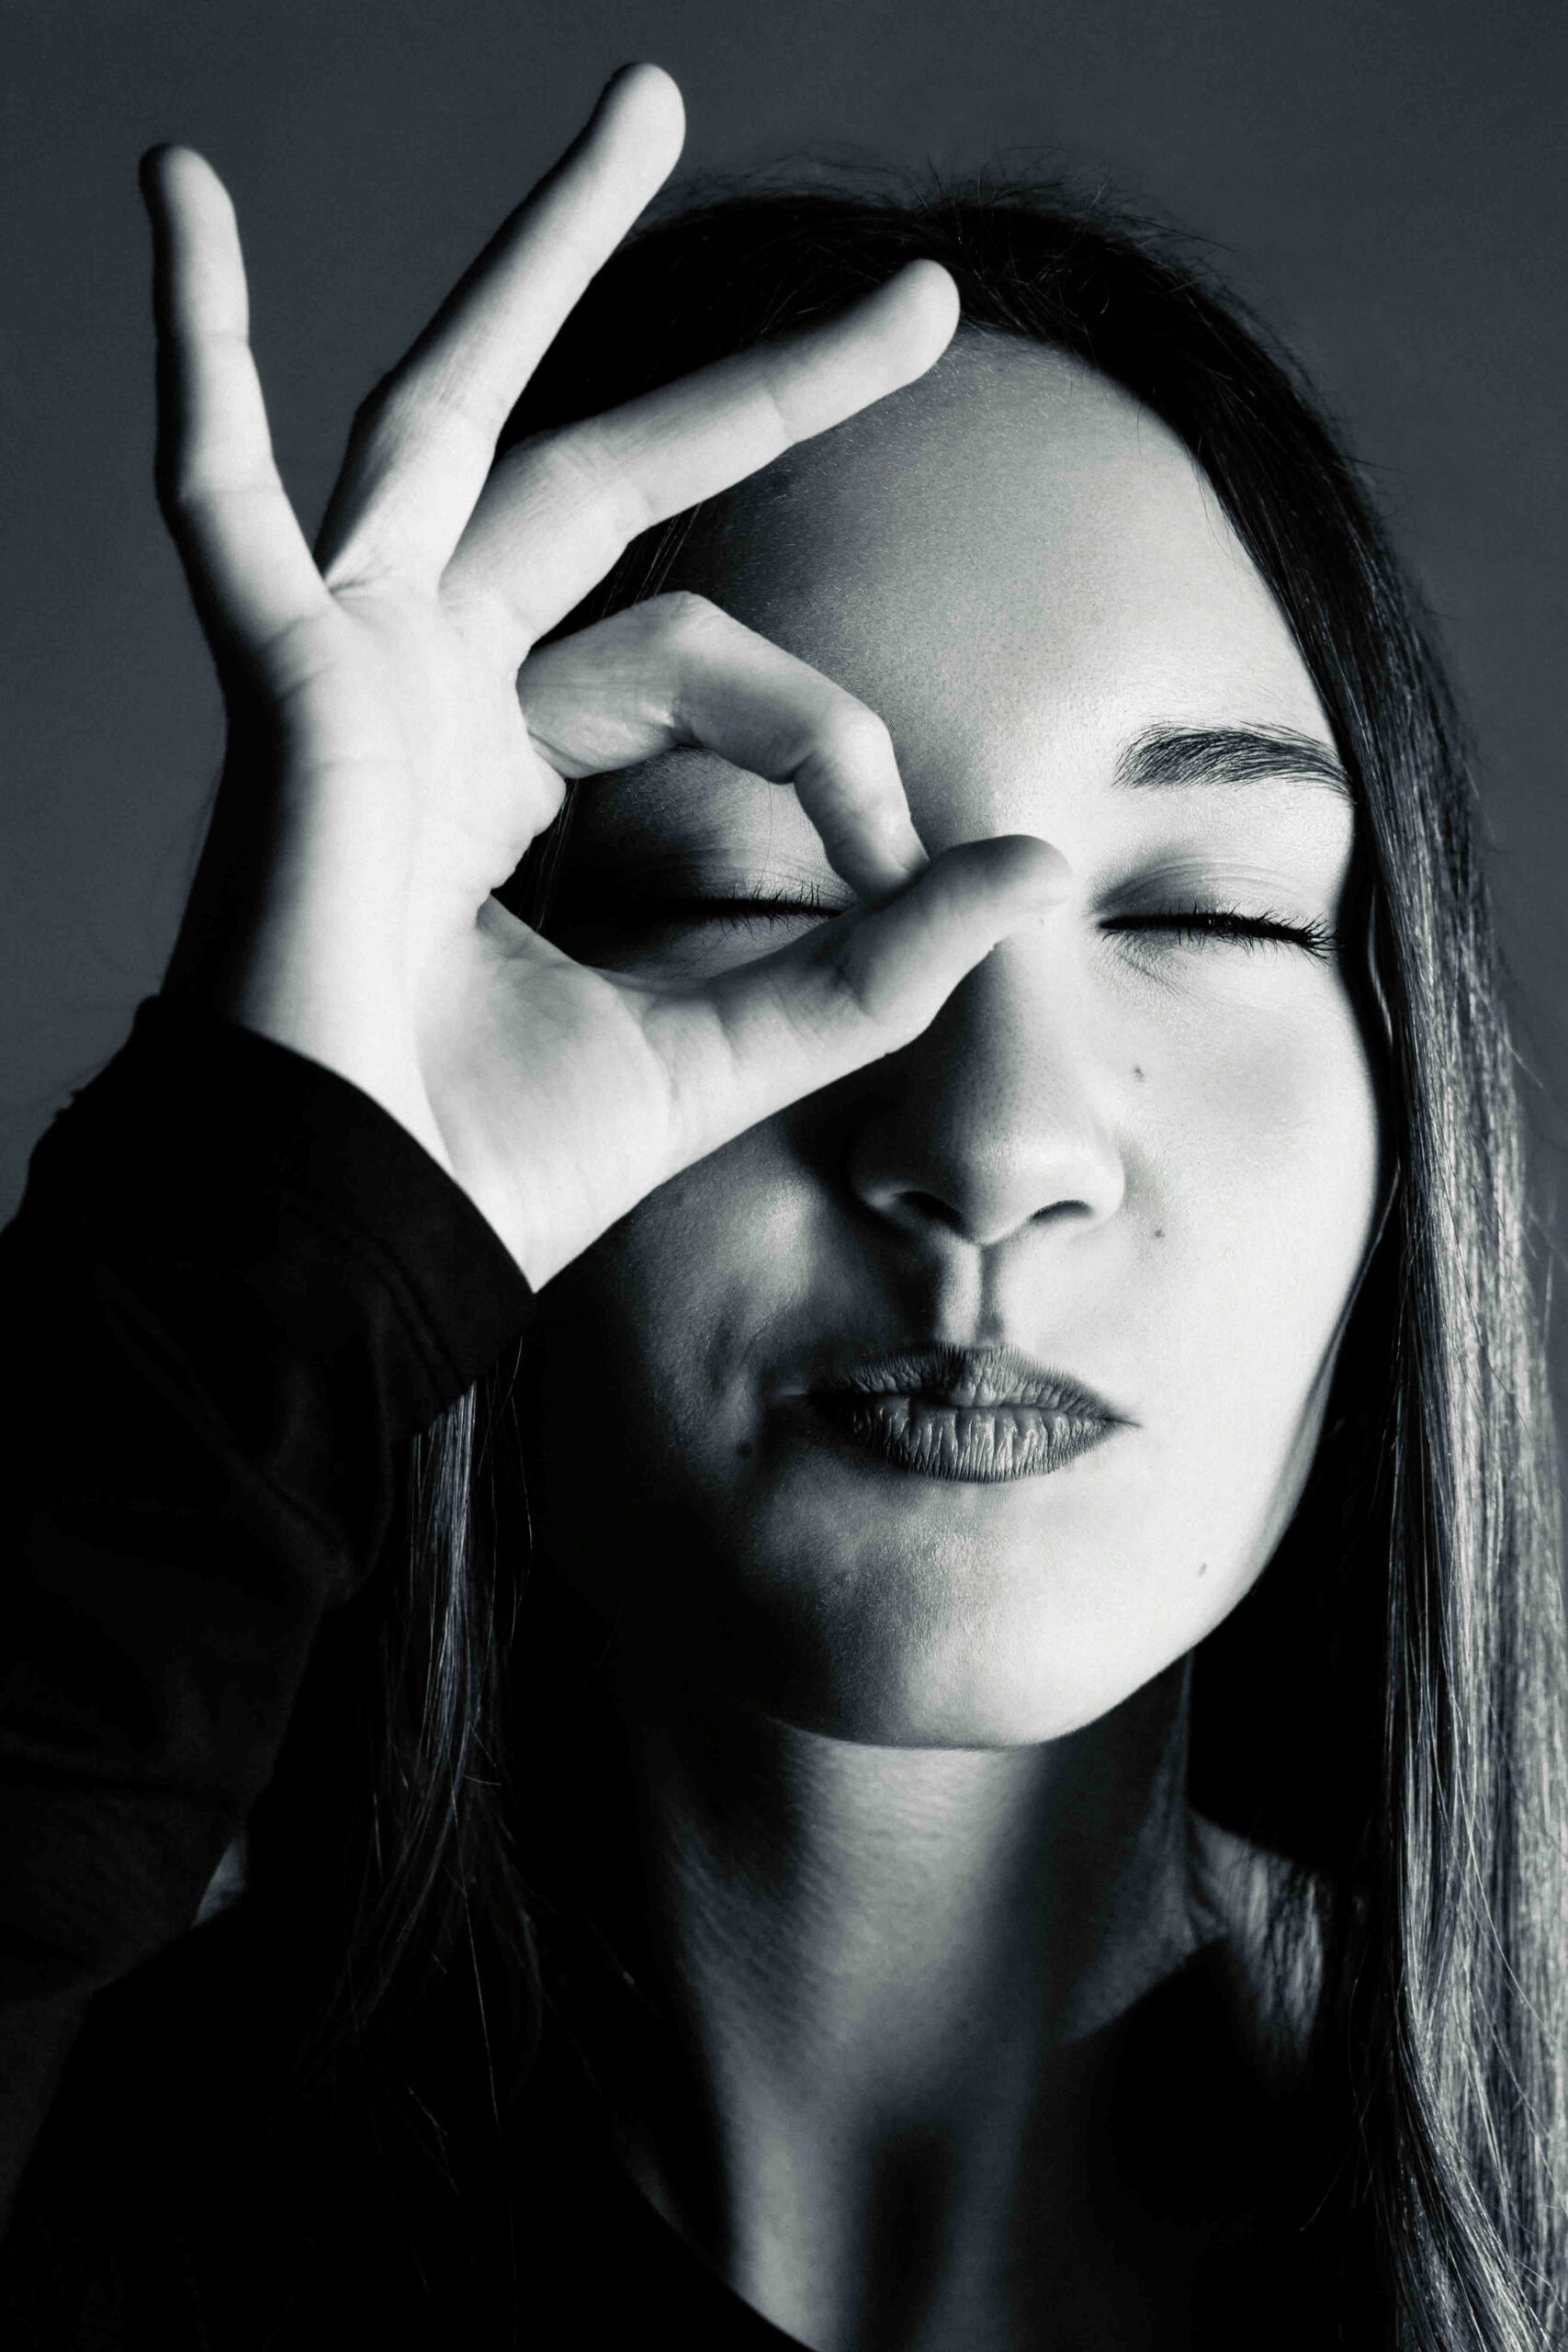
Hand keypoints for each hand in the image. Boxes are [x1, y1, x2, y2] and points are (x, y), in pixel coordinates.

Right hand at [143, 64, 1065, 1285]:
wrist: (364, 1240)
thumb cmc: (499, 1164)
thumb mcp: (729, 1043)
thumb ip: (874, 960)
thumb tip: (1043, 865)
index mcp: (520, 770)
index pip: (713, 667)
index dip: (835, 742)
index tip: (902, 859)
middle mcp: (439, 691)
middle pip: (612, 478)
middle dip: (766, 387)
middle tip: (928, 305)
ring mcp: (359, 668)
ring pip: (459, 414)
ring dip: (539, 255)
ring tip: (640, 105)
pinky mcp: (286, 685)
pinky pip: (220, 494)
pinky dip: (194, 348)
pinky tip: (180, 197)